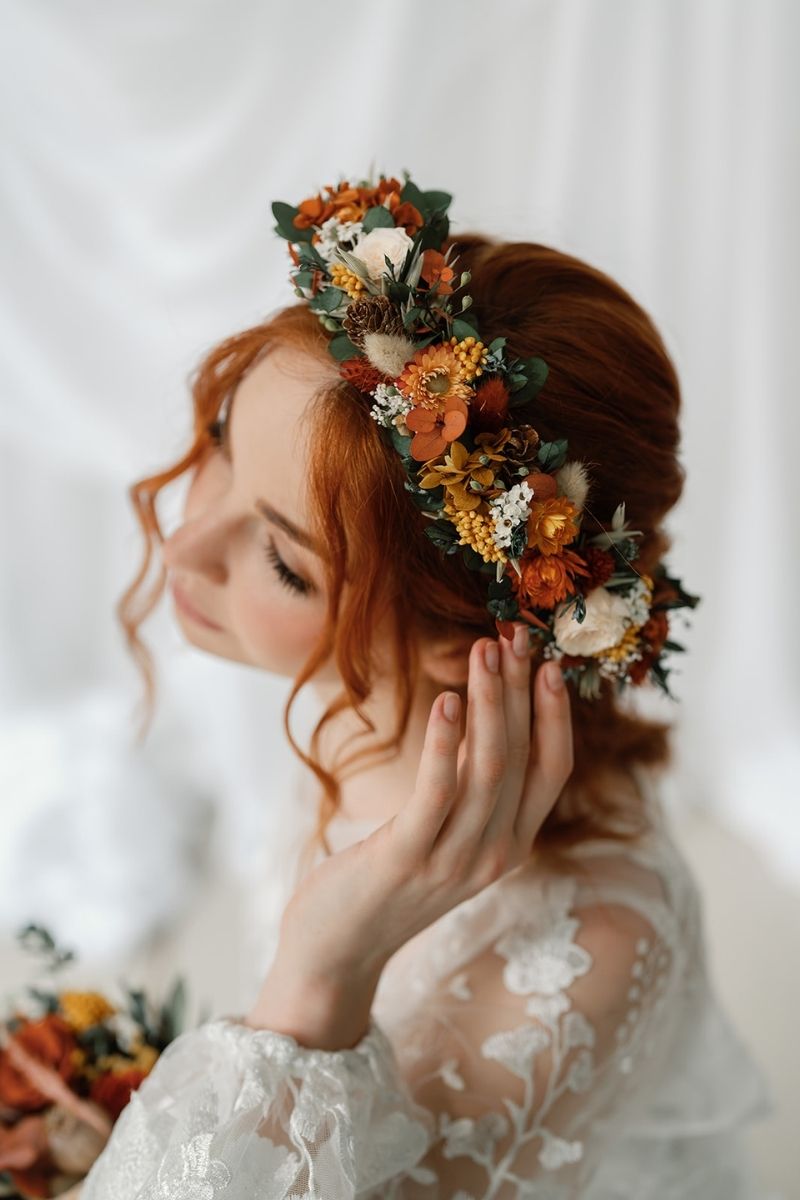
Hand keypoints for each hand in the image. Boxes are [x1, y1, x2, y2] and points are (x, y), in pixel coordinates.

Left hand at [247, 625, 573, 1044]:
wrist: (335, 953)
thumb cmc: (385, 882)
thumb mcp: (444, 835)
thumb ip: (469, 789)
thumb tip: (480, 716)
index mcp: (511, 845)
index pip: (553, 770)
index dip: (556, 714)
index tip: (549, 661)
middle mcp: (495, 855)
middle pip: (522, 757)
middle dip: (519, 690)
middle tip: (513, 634)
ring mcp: (455, 861)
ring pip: (489, 768)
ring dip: (489, 703)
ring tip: (482, 651)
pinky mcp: (407, 859)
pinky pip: (437, 793)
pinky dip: (445, 744)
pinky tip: (446, 701)